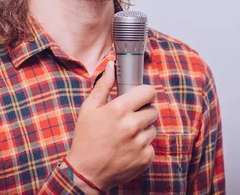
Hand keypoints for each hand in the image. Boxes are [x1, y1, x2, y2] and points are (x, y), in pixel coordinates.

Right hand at [66, 61, 158, 190]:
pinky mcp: (145, 158)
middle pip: (153, 110)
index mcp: (119, 109)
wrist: (86, 173)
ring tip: (126, 136)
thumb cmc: (85, 139)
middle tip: (130, 118)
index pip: (148, 92)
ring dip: (143, 130)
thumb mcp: (89, 109)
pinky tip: (128, 149)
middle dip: (144, 112)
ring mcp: (140, 143)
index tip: (141, 97)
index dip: (146, 93)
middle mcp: (132, 125)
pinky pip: (151, 146)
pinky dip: (142, 147)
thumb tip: (111, 66)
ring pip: (152, 128)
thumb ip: (103, 86)